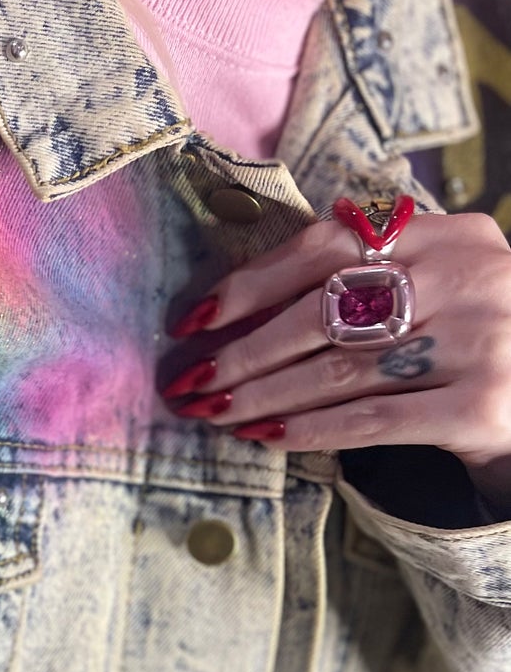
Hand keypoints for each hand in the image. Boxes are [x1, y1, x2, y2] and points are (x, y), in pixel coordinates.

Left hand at [161, 211, 510, 514]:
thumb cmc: (475, 348)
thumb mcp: (441, 289)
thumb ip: (369, 276)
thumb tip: (240, 301)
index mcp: (454, 233)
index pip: (329, 244)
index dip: (252, 282)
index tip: (195, 320)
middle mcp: (472, 276)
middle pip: (324, 310)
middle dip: (244, 351)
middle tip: (189, 381)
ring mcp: (482, 341)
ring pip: (340, 370)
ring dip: (263, 396)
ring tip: (214, 413)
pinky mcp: (482, 405)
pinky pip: (373, 419)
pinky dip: (310, 431)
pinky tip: (266, 438)